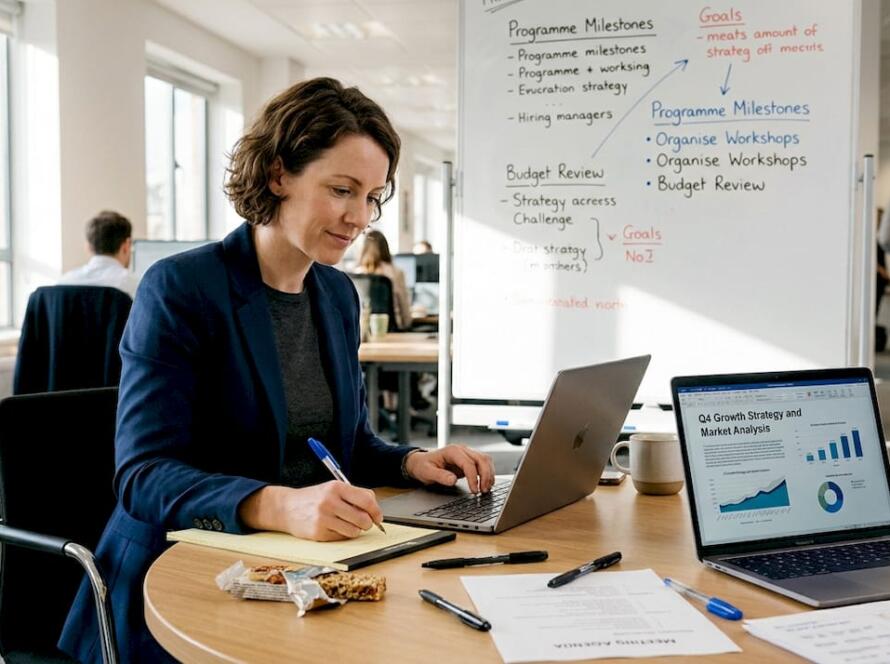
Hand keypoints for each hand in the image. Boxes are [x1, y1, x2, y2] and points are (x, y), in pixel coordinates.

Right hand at [238, 481, 382, 540]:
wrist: (287, 507)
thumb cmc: (315, 498)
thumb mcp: (333, 489)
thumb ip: (355, 496)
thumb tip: (375, 510)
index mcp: (336, 487)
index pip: (366, 500)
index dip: (376, 511)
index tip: (378, 517)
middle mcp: (329, 501)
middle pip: (363, 518)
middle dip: (367, 524)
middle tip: (364, 523)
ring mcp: (323, 518)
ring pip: (354, 531)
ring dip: (355, 530)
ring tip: (346, 524)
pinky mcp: (318, 533)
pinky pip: (342, 538)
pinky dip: (342, 534)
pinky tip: (333, 527)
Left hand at [404, 445, 494, 493]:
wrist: (422, 462)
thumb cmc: (424, 466)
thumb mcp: (427, 472)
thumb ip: (440, 476)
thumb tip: (452, 480)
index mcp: (452, 451)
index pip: (468, 463)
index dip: (473, 477)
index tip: (474, 490)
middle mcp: (462, 449)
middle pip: (481, 459)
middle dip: (486, 476)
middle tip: (483, 491)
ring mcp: (467, 453)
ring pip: (485, 460)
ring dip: (489, 474)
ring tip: (486, 489)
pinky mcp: (470, 460)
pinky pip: (484, 464)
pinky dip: (487, 473)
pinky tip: (486, 484)